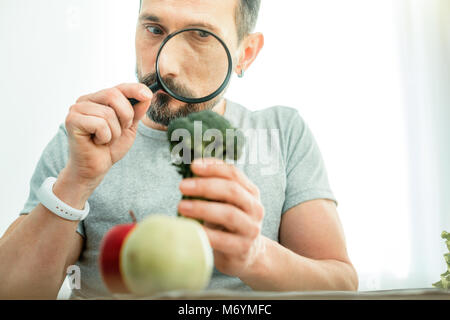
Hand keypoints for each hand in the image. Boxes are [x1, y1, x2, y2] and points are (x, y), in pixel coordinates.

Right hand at [64, 83, 152, 188]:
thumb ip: (137, 112)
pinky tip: (97, 142)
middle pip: (113, 95)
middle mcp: (86, 100)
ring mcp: (77, 109)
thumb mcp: (129, 128)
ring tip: (106, 139)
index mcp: (99, 99)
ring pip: (107, 113)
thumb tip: (146, 95)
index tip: (148, 94)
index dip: (134, 89)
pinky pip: (100, 124)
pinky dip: (105, 137)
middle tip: (121, 130)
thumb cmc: (109, 147)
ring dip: (114, 131)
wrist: (95, 168)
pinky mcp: (72, 121)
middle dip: (126, 116)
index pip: (119, 87)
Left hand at [178, 158, 265, 278]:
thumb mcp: (226, 203)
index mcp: (251, 192)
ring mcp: (251, 229)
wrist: (246, 255)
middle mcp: (255, 208)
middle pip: (232, 191)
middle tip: (183, 186)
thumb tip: (192, 168)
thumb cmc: (229, 224)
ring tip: (181, 206)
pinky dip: (205, 233)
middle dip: (205, 186)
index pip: (234, 173)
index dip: (213, 167)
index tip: (193, 166)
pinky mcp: (242, 248)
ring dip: (202, 208)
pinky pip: (222, 239)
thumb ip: (214, 186)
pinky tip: (190, 229)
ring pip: (228, 214)